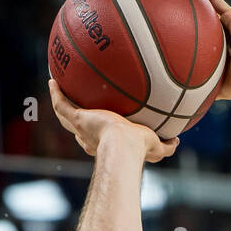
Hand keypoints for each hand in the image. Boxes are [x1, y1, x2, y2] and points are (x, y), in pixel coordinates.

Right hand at [48, 79, 177, 161]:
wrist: (124, 148)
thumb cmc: (140, 150)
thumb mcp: (157, 148)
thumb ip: (167, 146)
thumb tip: (177, 140)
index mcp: (105, 145)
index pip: (96, 140)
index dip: (95, 135)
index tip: (99, 125)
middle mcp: (89, 138)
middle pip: (77, 128)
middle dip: (75, 119)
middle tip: (77, 107)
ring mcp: (80, 128)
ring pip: (64, 115)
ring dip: (60, 101)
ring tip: (57, 87)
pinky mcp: (76, 119)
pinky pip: (61, 104)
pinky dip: (55, 93)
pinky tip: (53, 80)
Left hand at [192, 0, 230, 99]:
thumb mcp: (223, 86)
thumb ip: (209, 88)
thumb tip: (194, 102)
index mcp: (229, 50)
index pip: (211, 38)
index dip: (201, 34)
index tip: (186, 30)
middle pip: (211, 20)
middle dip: (199, 13)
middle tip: (181, 5)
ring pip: (213, 8)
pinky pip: (216, 2)